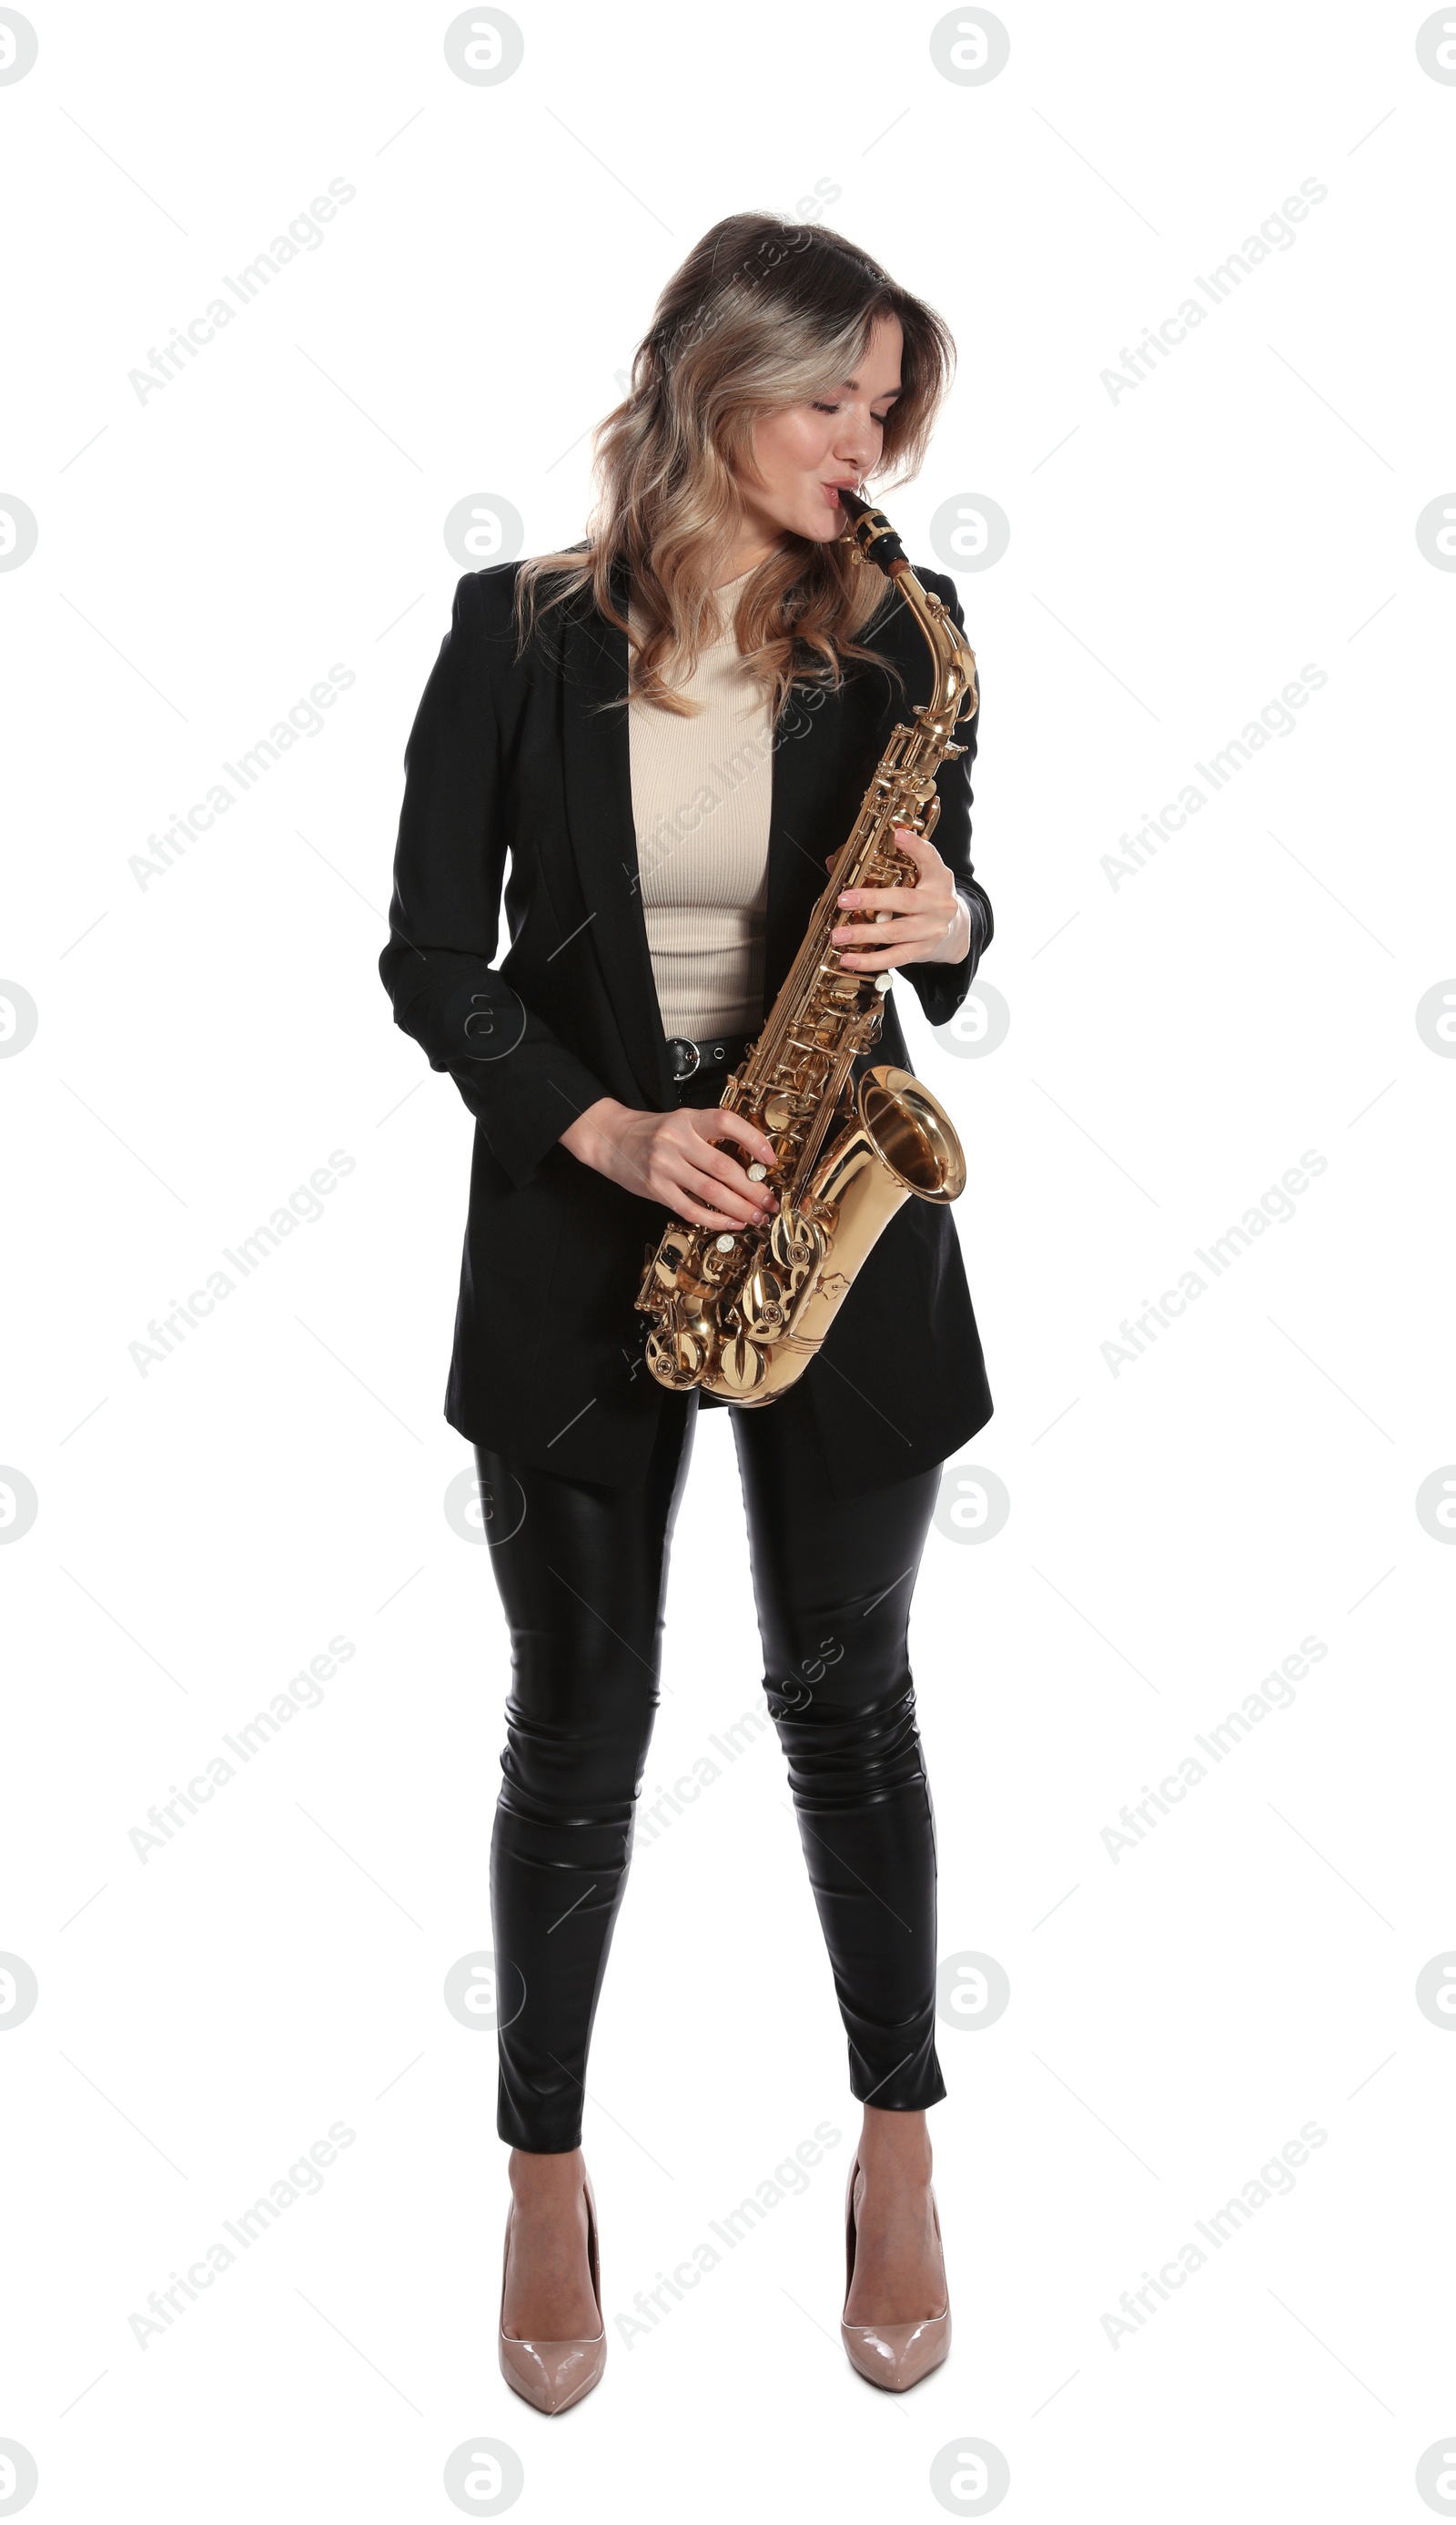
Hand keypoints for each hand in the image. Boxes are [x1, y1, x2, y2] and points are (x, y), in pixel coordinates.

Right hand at [559, 1098, 780, 1232]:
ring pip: (710, 1192)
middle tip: (770, 1202)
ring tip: (757, 1216)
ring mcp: (664, 1166)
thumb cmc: (651, 1132)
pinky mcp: (655, 1189)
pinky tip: (731, 1222)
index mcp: (687, 1119)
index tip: (771, 1158)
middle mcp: (676, 1140)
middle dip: (753, 1188)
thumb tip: (751, 1164)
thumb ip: (709, 1137)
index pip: (726, 1123)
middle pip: (723, 1167)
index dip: (753, 1139)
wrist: (609, 1139)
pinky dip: (715, 1219)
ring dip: (739, 1208)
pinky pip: (690, 1209)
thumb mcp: (681, 1121)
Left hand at [825, 826, 970, 969]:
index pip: (930, 858)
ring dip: (863, 934)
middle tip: (844, 900)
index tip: (898, 834)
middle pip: (904, 901)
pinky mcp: (923, 951)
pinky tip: (849, 959)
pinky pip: (894, 957)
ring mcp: (931, 930)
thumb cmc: (930, 898)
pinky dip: (870, 961)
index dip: (915, 846)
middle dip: (871, 900)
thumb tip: (836, 861)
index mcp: (938, 878)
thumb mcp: (922, 876)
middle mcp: (938, 904)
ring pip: (895, 932)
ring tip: (838, 935)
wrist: (957, 931)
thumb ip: (890, 865)